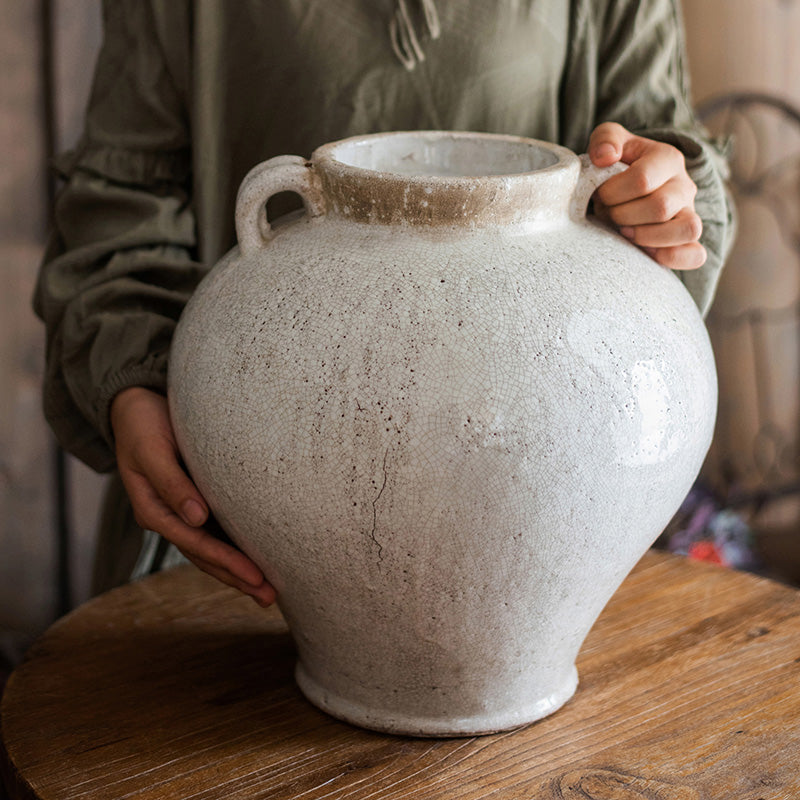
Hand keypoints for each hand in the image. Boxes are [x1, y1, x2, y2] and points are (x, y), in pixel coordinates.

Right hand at [110, 386, 275, 606]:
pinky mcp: (194, 501)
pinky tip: (254, 561)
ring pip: (210, 550)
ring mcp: (181, 512)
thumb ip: (172, 484)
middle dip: (236, 577)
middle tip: (269, 597)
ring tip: (266, 591)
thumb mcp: (152, 451)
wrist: (135, 406)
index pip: (195, 543)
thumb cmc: (143, 424)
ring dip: (236, 571)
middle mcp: (169, 517)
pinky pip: (215, 532)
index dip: (225, 561)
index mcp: (153, 510)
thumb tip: (197, 518)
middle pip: (204, 556)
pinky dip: (233, 549)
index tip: (254, 576)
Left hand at [589, 122, 705, 269]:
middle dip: (622, 215)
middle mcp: (684, 186)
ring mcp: (690, 214)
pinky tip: (644, 252)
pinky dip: (670, 257)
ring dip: (646, 236)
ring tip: (625, 231)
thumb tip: (605, 157)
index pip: (641, 179)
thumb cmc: (617, 166)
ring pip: (688, 229)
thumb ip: (605, 139)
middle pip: (660, 207)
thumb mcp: (609, 142)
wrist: (629, 189)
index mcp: (668, 159)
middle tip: (609, 213)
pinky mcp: (688, 240)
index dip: (612, 193)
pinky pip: (695, 255)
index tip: (599, 195)